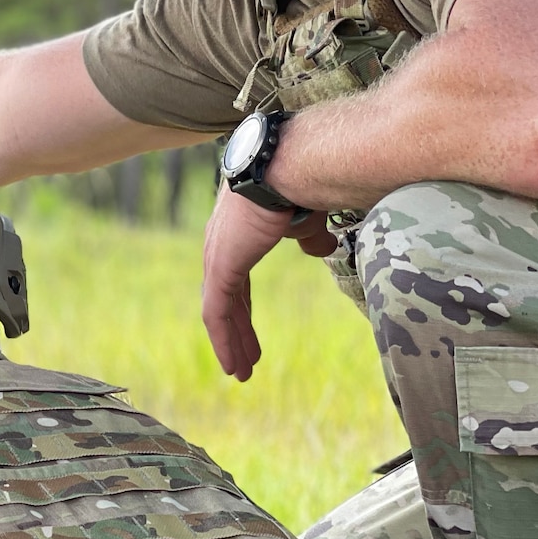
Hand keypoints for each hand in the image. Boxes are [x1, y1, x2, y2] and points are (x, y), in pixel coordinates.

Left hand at [200, 187, 336, 380]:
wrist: (289, 166)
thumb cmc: (301, 183)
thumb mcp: (306, 219)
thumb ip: (309, 238)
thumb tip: (321, 249)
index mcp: (239, 234)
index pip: (237, 281)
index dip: (245, 310)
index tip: (252, 334)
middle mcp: (221, 245)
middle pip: (227, 299)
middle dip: (237, 331)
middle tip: (244, 361)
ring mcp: (217, 255)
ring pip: (220, 311)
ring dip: (230, 343)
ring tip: (240, 372)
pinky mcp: (219, 266)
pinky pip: (216, 312)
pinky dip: (223, 340)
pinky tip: (233, 364)